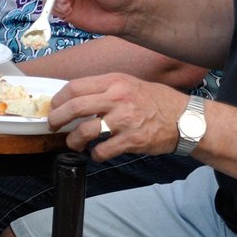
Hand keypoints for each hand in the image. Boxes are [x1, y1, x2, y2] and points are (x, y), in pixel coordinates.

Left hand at [48, 72, 188, 159]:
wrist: (184, 119)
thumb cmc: (154, 101)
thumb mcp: (128, 84)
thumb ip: (103, 89)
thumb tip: (74, 98)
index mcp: (114, 81)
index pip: (74, 87)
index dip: (58, 99)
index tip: (53, 107)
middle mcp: (118, 98)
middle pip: (75, 107)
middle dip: (57, 118)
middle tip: (52, 126)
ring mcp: (125, 120)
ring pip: (85, 131)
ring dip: (73, 140)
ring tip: (72, 143)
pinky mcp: (132, 140)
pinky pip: (103, 150)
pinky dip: (95, 154)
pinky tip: (96, 153)